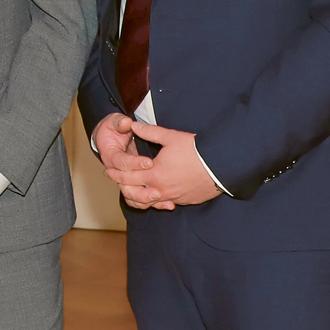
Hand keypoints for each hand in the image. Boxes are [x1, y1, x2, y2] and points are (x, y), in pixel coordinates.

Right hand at [92, 113, 170, 210]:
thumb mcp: (115, 122)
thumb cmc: (112, 128)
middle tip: (159, 180)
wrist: (106, 138)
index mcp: (110, 155)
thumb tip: (126, 123)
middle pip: (126, 183)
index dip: (135, 163)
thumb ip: (120, 122)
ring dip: (146, 197)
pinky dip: (152, 203)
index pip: (121, 162)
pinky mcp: (134, 185)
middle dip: (143, 183)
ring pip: (133, 195)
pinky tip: (167, 203)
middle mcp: (115, 171)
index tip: (149, 162)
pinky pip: (141, 200)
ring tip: (161, 196)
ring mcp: (124, 180)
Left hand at [105, 121, 222, 208]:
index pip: (128, 176)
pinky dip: (155, 201)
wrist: (221, 165)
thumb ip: (149, 132)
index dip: (116, 173)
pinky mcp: (185, 201)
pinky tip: (154, 195)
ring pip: (148, 203)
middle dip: (121, 185)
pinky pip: (165, 204)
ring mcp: (173, 197)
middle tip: (114, 180)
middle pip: (133, 193)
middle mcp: (161, 189)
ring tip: (130, 190)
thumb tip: (134, 125)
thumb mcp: (170, 137)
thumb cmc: (196, 150)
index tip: (108, 170)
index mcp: (154, 174)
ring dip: (136, 197)